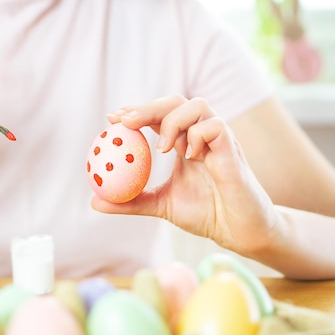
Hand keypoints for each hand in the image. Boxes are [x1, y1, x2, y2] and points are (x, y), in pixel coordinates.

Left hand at [91, 96, 279, 255]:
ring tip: (161, 147)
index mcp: (184, 142)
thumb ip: (131, 201)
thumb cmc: (206, 214)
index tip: (111, 119)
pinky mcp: (234, 151)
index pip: (158, 114)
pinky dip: (198, 135)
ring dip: (173, 120)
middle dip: (148, 107)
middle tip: (125, 121)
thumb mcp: (161, 206)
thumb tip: (94, 201)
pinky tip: (188, 155)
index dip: (136, 111)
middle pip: (175, 102)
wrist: (240, 232)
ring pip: (198, 105)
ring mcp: (219, 140)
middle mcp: (201, 135)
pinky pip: (217, 127)